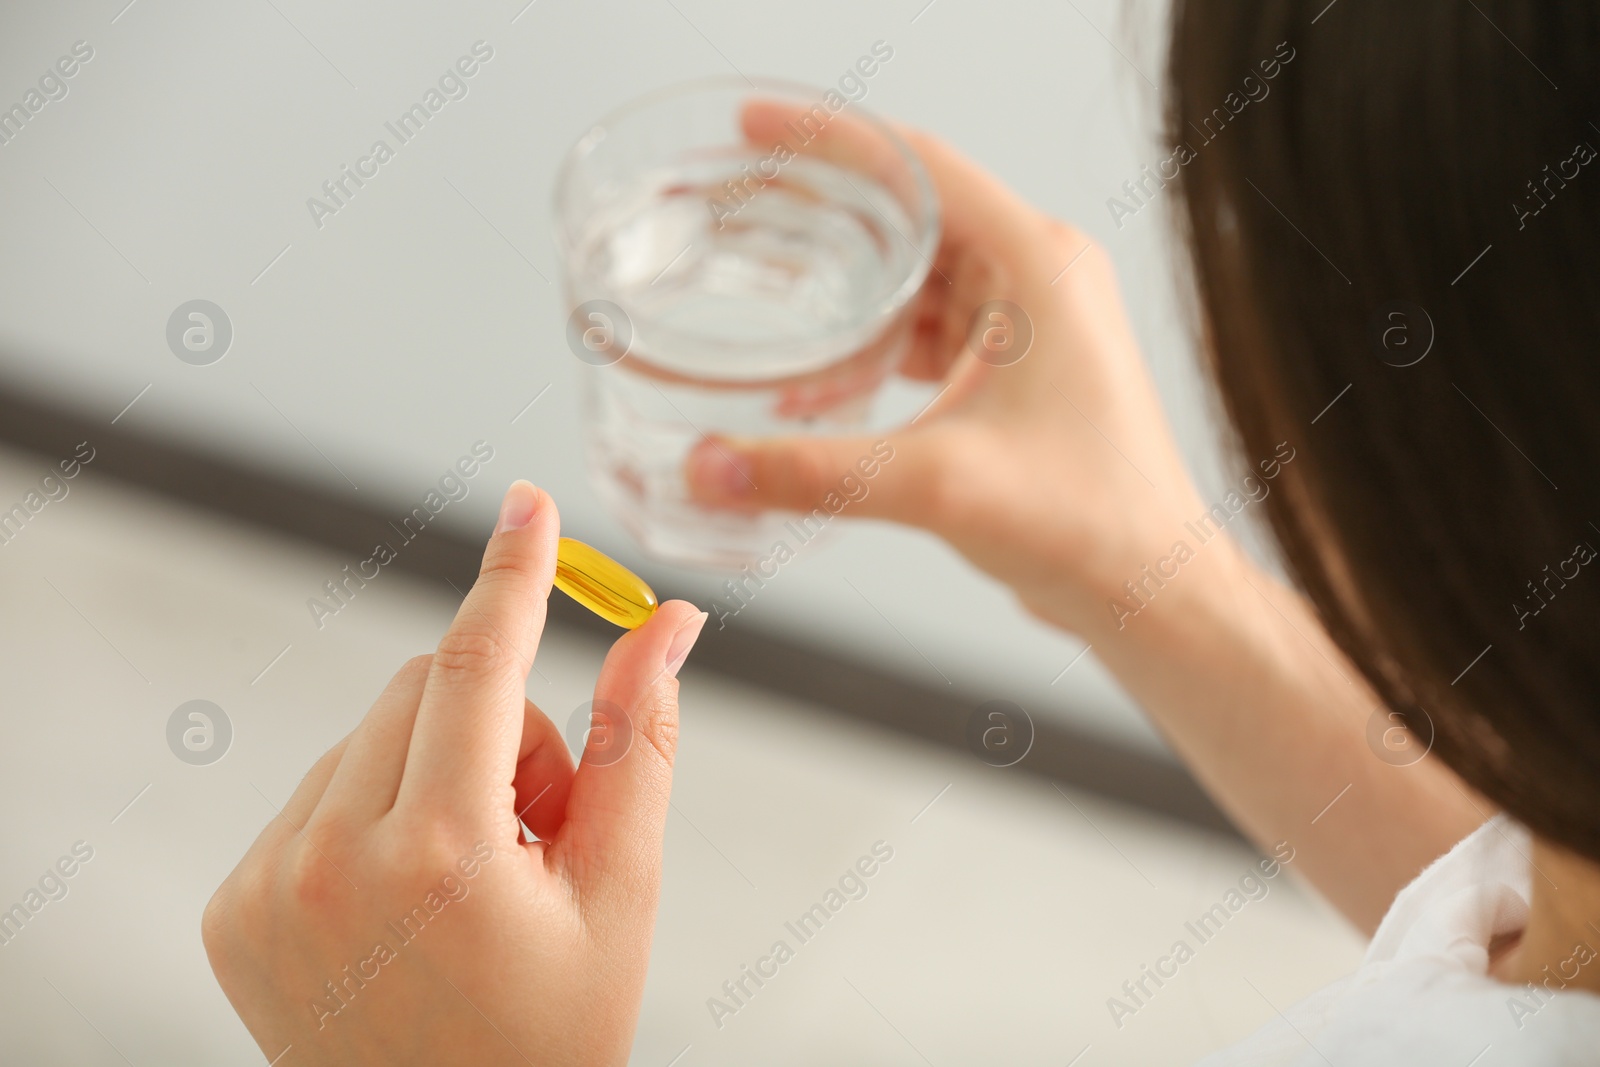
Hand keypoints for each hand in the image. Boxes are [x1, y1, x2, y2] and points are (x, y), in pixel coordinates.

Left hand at [202, 481, 707, 1065]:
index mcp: (440, 860)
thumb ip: (643, 741)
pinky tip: (409, 898)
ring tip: (472, 880)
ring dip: (436, 768)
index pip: (476, 668)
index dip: (512, 575)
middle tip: (540, 827)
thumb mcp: (623, 892)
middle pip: (423, 691)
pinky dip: (376, 809)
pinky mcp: (233, 906)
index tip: (527, 502)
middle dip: (497, 725)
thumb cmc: (553, 1033)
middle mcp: (330, 863)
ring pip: (369, 735)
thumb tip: (668, 624)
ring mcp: (267, 887)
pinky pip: (319, 790)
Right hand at [687, 110, 1219, 637]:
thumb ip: (817, 473)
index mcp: (1037, 265)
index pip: (917, 166)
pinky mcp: (1013, 368)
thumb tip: (712, 467)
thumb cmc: (1095, 522)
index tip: (754, 132)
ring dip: (841, 285)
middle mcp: (1037, 277)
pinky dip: (869, 347)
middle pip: (908, 211)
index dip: (827, 141)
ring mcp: (1028, 322)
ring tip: (759, 286)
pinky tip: (815, 382)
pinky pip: (924, 332)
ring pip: (913, 275)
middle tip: (737, 209)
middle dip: (820, 212)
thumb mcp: (941, 486)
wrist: (1148, 591)